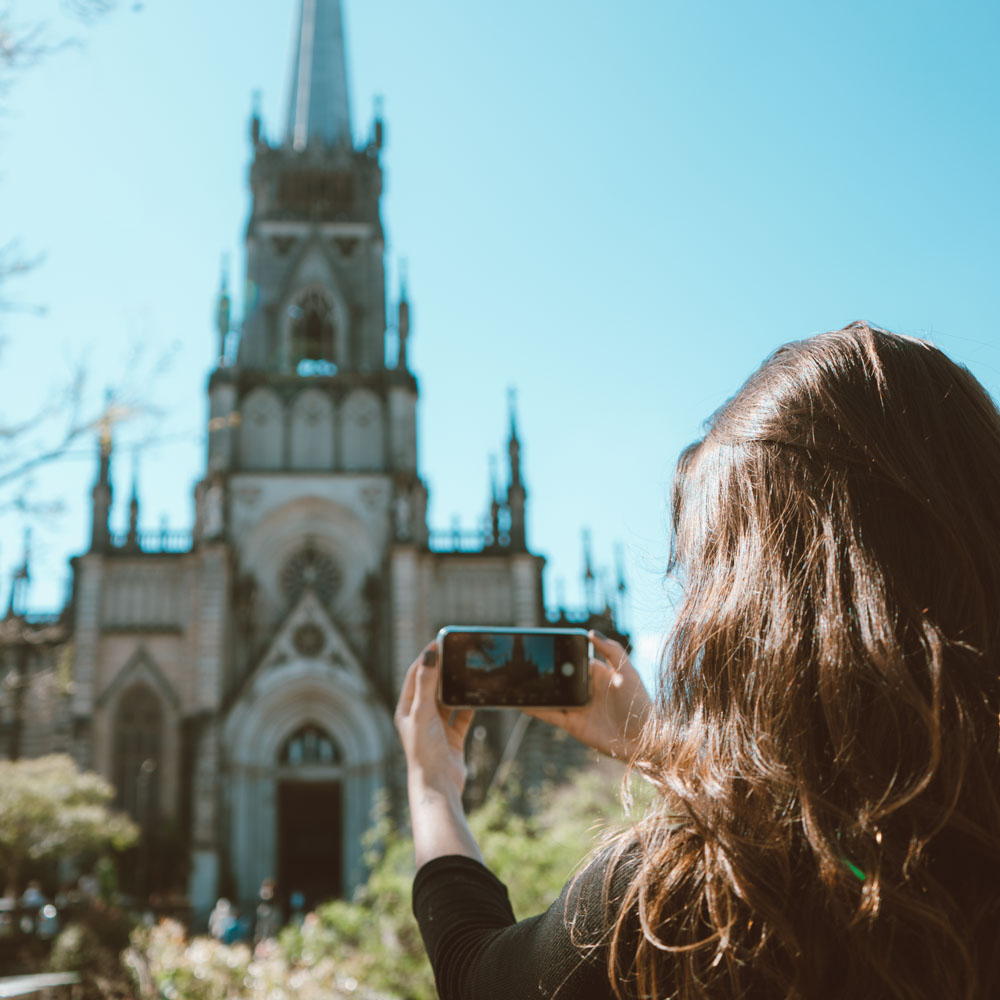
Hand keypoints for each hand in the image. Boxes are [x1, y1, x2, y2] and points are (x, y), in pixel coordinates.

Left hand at [394, 644, 474, 797]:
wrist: (438, 785)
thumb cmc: (424, 750)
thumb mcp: (423, 712)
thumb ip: (427, 682)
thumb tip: (429, 653)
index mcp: (406, 710)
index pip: (414, 675)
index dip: (426, 657)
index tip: (439, 640)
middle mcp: (420, 717)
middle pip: (433, 686)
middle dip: (444, 670)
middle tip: (457, 652)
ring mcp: (437, 727)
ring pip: (449, 700)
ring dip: (457, 687)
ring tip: (468, 670)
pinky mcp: (453, 737)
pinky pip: (463, 715)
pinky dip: (470, 706)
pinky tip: (478, 695)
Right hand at [526, 630, 651, 759]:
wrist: (643, 740)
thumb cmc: (639, 704)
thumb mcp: (627, 672)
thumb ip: (611, 650)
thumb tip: (590, 632)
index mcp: (600, 675)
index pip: (576, 661)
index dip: (562, 654)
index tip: (546, 645)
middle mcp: (587, 690)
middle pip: (561, 678)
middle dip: (546, 672)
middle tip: (526, 663)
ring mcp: (579, 708)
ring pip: (553, 696)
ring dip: (537, 690)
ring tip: (518, 681)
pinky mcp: (573, 725)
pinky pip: (551, 715)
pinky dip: (536, 709)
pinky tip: (522, 703)